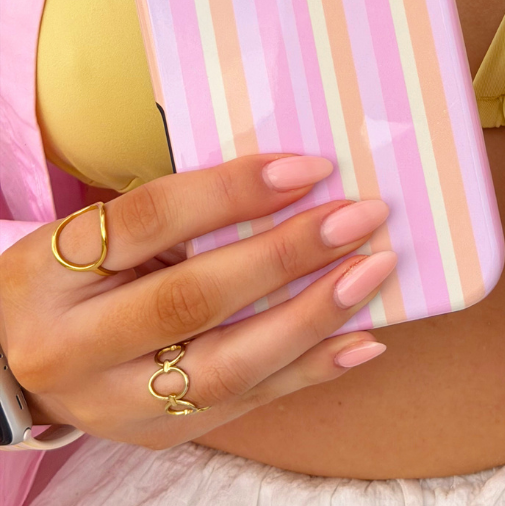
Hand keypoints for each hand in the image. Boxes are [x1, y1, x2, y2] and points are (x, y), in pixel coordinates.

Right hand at [0, 155, 395, 447]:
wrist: (18, 364)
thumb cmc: (79, 278)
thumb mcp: (101, 233)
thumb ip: (179, 211)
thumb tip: (291, 180)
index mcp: (53, 272)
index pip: (151, 219)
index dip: (234, 190)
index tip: (309, 168)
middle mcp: (75, 346)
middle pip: (194, 298)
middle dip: (287, 255)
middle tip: (359, 218)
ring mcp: (117, 403)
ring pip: (228, 363)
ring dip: (314, 316)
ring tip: (373, 272)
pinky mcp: (160, 433)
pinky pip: (250, 402)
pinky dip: (313, 368)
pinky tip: (364, 339)